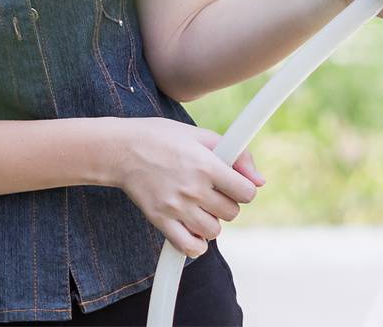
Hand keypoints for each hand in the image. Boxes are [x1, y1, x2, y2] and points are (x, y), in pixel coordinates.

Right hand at [111, 118, 265, 257]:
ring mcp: (176, 207)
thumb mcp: (201, 135)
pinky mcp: (160, 220)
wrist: (122, 150)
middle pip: (231, 213)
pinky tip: (193, 229)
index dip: (244, 188)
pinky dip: (196, 244)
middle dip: (227, 203)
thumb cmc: (163, 138)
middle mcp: (193, 188)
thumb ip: (237, 156)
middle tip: (212, 191)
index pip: (246, 192)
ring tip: (200, 207)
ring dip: (212, 222)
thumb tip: (260, 182)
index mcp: (206, 164)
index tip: (233, 183)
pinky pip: (189, 247)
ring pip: (214, 231)